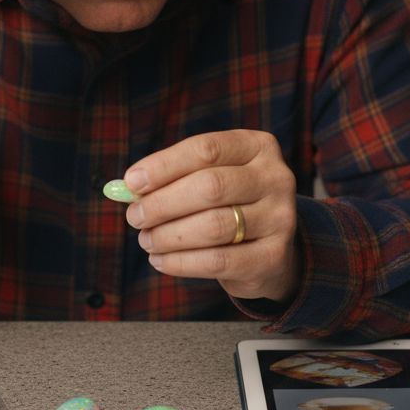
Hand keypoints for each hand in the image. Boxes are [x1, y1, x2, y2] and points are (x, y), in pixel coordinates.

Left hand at [123, 130, 300, 302]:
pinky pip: (218, 260)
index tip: (132, 182)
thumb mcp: (206, 180)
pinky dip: (180, 262)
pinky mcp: (274, 257)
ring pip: (214, 226)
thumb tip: (128, 187)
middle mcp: (276, 178)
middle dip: (163, 203)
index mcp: (258, 147)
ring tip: (147, 240)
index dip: (165, 165)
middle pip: (210, 186)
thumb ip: (171, 178)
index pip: (206, 149)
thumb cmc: (227, 205)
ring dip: (169, 235)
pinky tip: (160, 260)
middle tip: (135, 217)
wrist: (267, 250)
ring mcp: (281, 218)